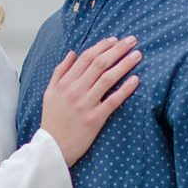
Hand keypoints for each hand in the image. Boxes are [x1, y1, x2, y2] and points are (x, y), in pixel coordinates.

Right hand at [39, 36, 140, 166]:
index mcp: (64, 83)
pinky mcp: (95, 119)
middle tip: (132, 41)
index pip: (86, 57)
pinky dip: (125, 89)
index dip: (102, 46)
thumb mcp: (49, 92)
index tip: (115, 40)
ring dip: (124, 64)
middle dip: (117, 49)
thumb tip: (72, 53)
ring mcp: (85, 104)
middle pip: (99, 63)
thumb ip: (60, 71)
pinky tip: (135, 80)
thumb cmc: (52, 120)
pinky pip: (113, 101)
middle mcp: (75, 90)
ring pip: (108, 78)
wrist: (53, 148)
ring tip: (137, 56)